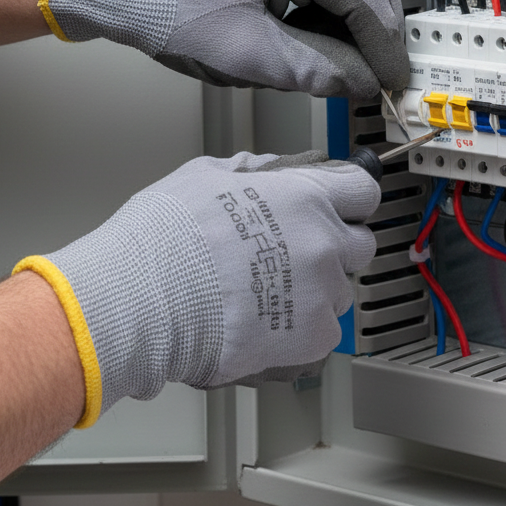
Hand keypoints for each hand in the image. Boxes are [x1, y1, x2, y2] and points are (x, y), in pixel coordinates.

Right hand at [14, 151, 379, 425]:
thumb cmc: (163, 240)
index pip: (362, 190)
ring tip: (267, 296)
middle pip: (360, 244)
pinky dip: (302, 332)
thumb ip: (251, 171)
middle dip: (335, 248)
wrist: (143, 301)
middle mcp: (323, 241)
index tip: (341, 208)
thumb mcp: (204, 176)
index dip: (349, 199)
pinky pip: (324, 332)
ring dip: (316, 292)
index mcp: (303, 196)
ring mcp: (322, 292)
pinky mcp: (314, 336)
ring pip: (340, 291)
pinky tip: (266, 325)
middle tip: (296, 257)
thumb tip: (269, 169)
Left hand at [40, 0, 409, 98]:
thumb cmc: (165, 4)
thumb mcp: (247, 54)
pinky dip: (331, 3)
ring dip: (354, 16)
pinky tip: (317, 35)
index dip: (386, 44)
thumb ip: (315, 71)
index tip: (394, 79)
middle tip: (379, 73)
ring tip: (342, 60)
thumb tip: (360, 83)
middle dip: (378, 28)